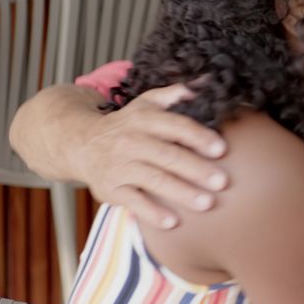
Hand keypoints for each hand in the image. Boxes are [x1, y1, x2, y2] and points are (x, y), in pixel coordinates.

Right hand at [74, 83, 227, 228]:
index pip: (175, 126)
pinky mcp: (110, 188)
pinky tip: (173, 222)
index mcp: (144, 119)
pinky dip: (152, 213)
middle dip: (196, 169)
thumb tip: (208, 81)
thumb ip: (176, 93)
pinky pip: (133, 202)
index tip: (222, 149)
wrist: (80, 143)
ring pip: (153, 179)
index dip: (198, 137)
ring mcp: (120, 166)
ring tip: (207, 203)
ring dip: (181, 192)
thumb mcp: (147, 103)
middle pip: (168, 156)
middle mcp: (131, 141)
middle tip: (223, 181)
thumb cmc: (127, 124)